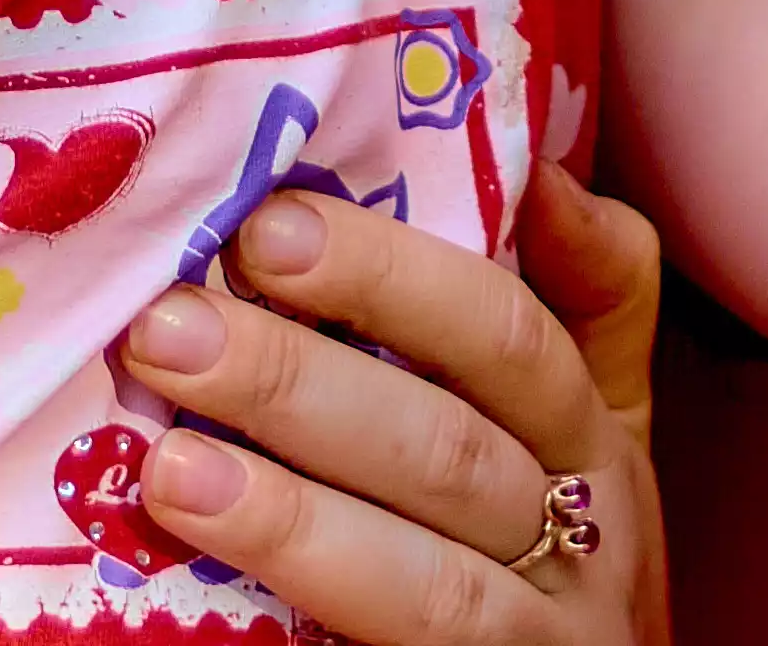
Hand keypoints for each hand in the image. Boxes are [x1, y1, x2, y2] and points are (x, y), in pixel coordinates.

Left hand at [114, 163, 667, 643]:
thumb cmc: (565, 552)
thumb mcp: (599, 424)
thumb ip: (588, 297)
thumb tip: (539, 169)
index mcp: (595, 439)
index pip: (510, 338)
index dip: (394, 279)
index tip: (267, 228)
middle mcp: (583, 540)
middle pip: (447, 452)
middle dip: (301, 384)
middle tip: (169, 329)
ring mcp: (536, 644)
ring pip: (426, 585)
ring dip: (291, 520)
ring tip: (168, 466)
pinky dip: (315, 614)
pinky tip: (216, 589)